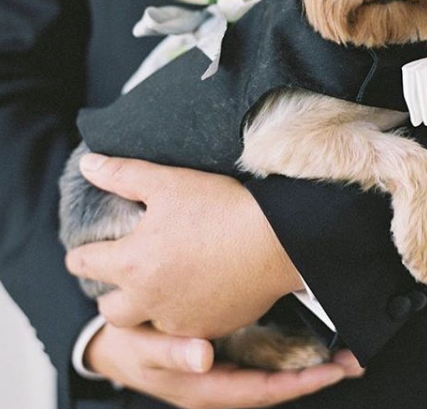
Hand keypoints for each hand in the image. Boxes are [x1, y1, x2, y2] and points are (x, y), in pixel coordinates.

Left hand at [66, 154, 303, 335]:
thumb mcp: (167, 182)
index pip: (85, 264)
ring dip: (146, 307)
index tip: (86, 252)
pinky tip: (196, 290)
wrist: (275, 241)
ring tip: (160, 283)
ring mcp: (180, 319)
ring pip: (147, 323)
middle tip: (124, 273)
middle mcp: (149, 300)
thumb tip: (88, 164)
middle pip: (110, 309)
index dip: (81, 255)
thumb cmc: (220, 208)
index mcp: (132, 263)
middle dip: (110, 291)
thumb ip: (122, 174)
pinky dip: (182, 313)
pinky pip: (184, 330)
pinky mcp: (210, 328)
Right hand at [87, 323, 362, 408]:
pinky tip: (306, 340)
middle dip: (317, 375)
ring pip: (275, 377)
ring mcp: (226, 377)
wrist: (114, 345)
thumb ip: (172, 352)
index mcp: (207, 390)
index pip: (265, 391)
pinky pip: (264, 363)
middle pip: (279, 387)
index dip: (301, 382)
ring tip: (342, 353)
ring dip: (308, 366)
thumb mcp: (144, 348)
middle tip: (354, 359)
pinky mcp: (226, 361)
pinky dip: (289, 356)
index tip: (334, 370)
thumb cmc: (129, 347)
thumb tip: (205, 356)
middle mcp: (223, 388)